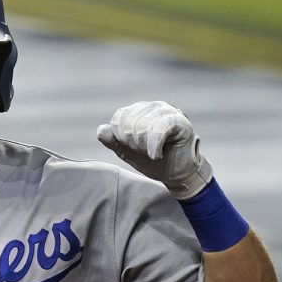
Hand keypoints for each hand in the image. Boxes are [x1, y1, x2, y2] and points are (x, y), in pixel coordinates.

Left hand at [97, 101, 211, 199]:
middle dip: (134, 144)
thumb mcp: (128, 152)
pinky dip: (154, 146)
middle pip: (129, 124)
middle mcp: (152, 107)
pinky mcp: (179, 121)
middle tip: (145, 153)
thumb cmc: (155, 161)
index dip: (121, 138)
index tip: (133, 149)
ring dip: (145, 147)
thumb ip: (113, 141)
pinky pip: (159, 129)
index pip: (118, 119)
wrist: (178, 174)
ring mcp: (167, 111)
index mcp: (138, 111)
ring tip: (153, 153)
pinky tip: (156, 155)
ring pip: (143, 127)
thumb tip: (101, 130)